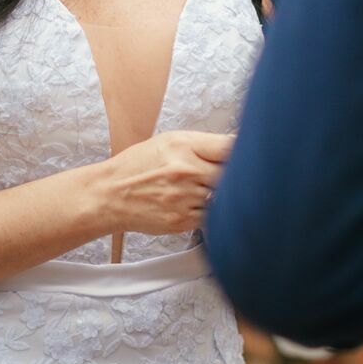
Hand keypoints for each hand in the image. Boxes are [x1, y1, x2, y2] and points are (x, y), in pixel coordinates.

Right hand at [98, 130, 234, 236]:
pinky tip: (198, 204)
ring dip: (222, 196)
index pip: (229, 147)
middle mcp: (185, 171)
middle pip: (231, 174)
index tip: (251, 155)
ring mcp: (184, 198)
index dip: (246, 151)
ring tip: (207, 190)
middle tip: (233, 177)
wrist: (111, 194)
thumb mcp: (170, 142)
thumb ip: (204, 144)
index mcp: (183, 145)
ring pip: (223, 198)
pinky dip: (210, 213)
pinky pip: (211, 217)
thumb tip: (239, 145)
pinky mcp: (182, 221)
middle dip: (235, 176)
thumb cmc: (140, 165)